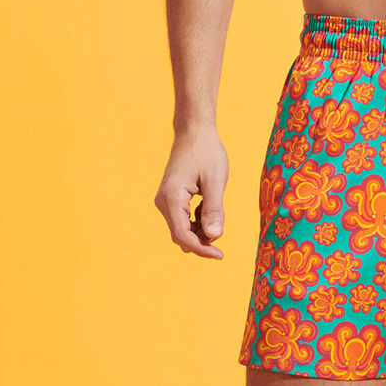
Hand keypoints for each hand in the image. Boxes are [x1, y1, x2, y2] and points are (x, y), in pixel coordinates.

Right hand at [153, 122, 228, 259]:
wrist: (194, 131)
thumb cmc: (206, 152)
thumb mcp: (215, 180)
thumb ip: (214, 209)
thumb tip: (215, 236)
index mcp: (172, 197)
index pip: (183, 234)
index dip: (201, 248)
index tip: (220, 255)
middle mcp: (163, 201)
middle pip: (180, 234)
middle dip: (201, 240)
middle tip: (222, 237)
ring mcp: (165, 200)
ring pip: (181, 228)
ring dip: (199, 231)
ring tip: (216, 217)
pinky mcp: (170, 198)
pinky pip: (182, 219)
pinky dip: (196, 221)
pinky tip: (208, 209)